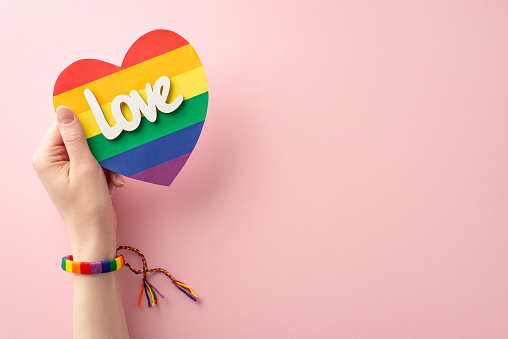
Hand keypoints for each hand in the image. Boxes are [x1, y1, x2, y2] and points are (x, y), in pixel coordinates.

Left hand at [32, 106, 124, 260]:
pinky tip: (113, 182)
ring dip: (107, 161)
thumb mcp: (85, 167)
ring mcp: (66, 168)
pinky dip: (107, 170)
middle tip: (112, 160)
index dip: (86, 123)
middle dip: (100, 148)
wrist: (96, 233)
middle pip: (80, 136)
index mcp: (46, 157)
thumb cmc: (88, 205)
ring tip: (113, 177)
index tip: (105, 122)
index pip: (64, 125)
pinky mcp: (79, 174)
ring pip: (91, 149)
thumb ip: (76, 137)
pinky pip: (96, 161)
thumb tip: (65, 109)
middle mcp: (52, 160)